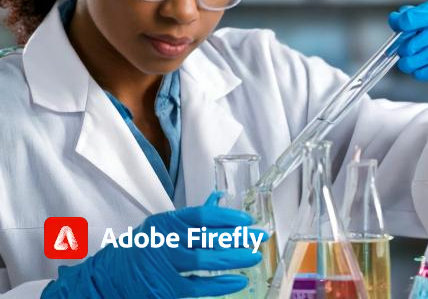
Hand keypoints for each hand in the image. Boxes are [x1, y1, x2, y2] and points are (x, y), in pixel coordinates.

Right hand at [41, 200, 266, 297]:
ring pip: (206, 262)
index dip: (227, 217)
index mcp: (167, 222)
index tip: (247, 220)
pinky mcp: (166, 290)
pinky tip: (238, 281)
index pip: (202, 215)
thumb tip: (219, 198)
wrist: (107, 279)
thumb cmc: (140, 247)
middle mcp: (166, 241)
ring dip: (233, 259)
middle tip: (259, 236)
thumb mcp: (163, 225)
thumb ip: (192, 216)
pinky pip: (199, 287)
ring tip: (253, 256)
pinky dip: (221, 284)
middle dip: (238, 238)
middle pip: (208, 238)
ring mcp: (165, 266)